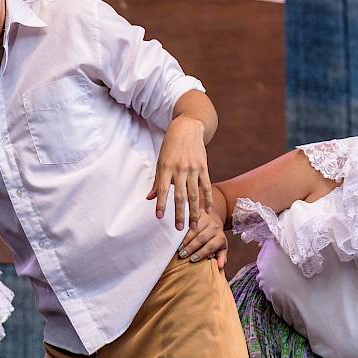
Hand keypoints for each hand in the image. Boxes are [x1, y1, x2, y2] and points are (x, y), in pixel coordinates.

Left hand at [146, 116, 212, 230]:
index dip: (161, 203)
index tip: (159, 217)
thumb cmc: (170, 146)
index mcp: (166, 168)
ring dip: (194, 211)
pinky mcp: (204, 167)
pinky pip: (206, 186)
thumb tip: (149, 198)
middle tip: (179, 228)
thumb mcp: (161, 161)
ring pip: (194, 194)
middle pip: (180, 195)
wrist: (188, 128)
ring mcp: (193, 168)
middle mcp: (180, 169)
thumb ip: (157, 181)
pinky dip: (207, 199)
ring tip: (193, 226)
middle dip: (179, 213)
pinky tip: (208, 211)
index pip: (163, 189)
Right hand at [177, 206, 227, 270]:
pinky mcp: (198, 213)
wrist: (214, 218)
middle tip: (182, 255)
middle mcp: (214, 227)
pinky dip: (183, 230)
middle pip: (201, 238)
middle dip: (191, 247)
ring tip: (179, 248)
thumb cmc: (215, 237)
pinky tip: (177, 237)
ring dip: (186, 239)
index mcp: (221, 237)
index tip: (193, 259)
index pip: (211, 246)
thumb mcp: (221, 247)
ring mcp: (206, 219)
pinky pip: (190, 222)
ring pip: (194, 230)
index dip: (201, 253)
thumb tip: (220, 266)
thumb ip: (221, 256)